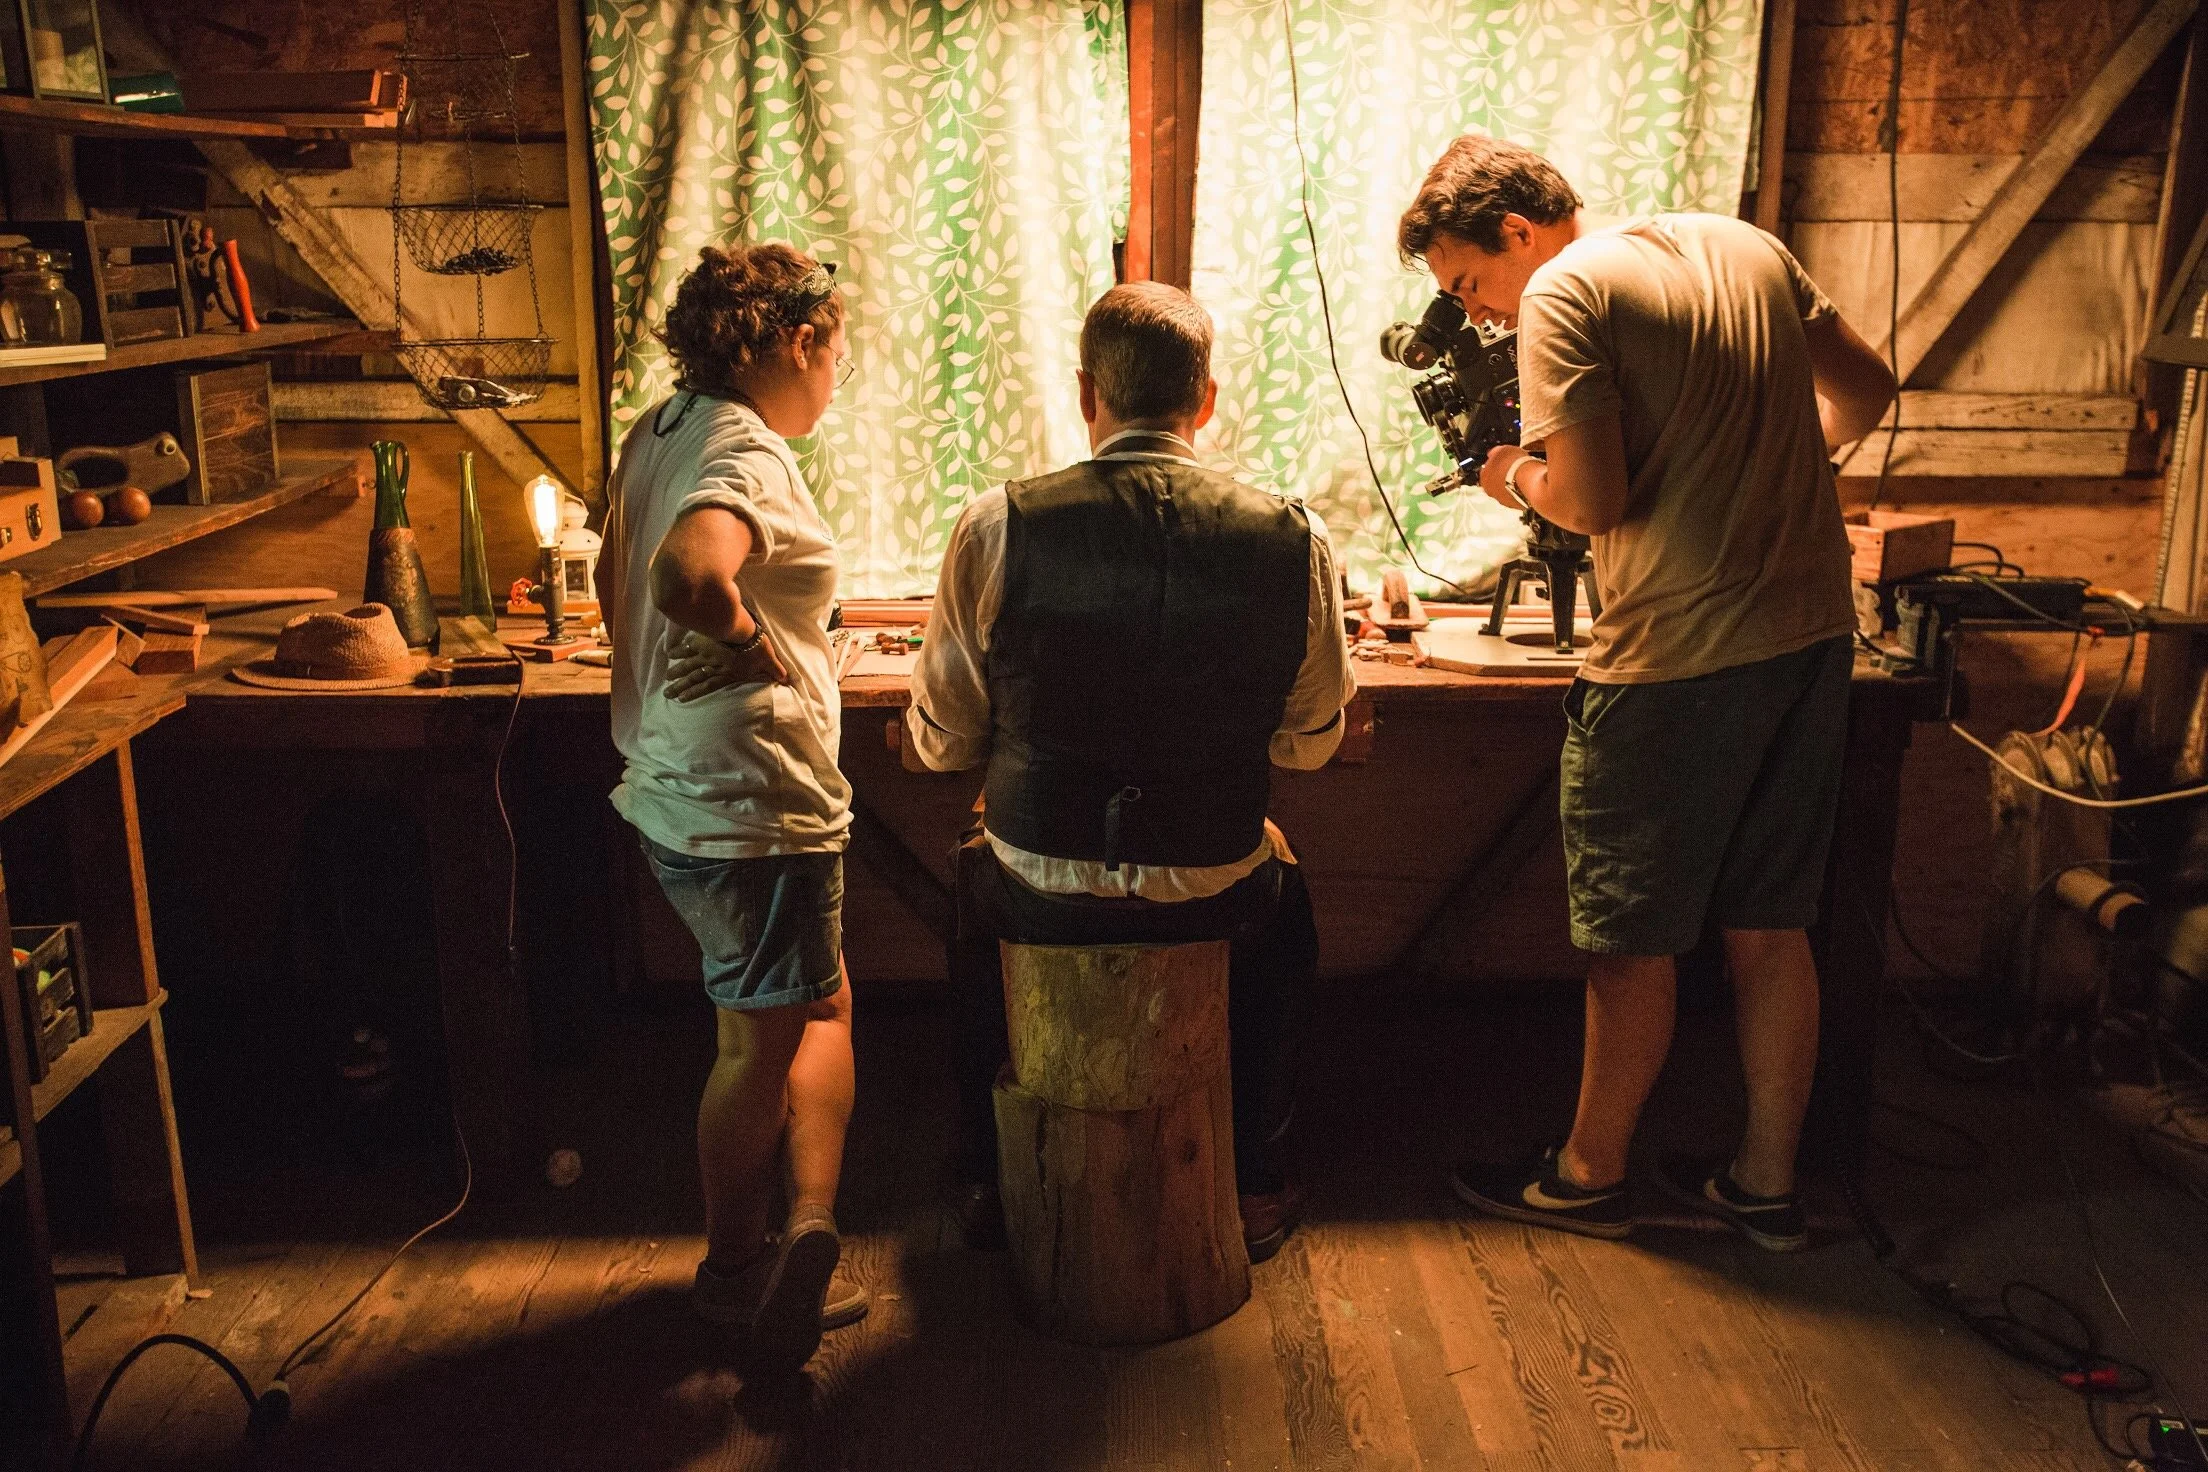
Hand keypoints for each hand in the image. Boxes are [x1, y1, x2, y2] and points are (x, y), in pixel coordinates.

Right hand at [664, 626, 787, 701]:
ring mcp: (706, 652)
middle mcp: (713, 665)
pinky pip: (688, 646)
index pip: (709, 685)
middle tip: (666, 693)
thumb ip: (775, 670)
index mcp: (727, 672)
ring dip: (677, 671)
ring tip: (666, 678)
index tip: (682, 699)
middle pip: (694, 677)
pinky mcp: (703, 639)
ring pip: (688, 664)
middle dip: (680, 686)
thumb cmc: (757, 646)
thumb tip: (787, 679)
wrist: (744, 630)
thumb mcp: (768, 659)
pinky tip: (669, 654)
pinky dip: (678, 650)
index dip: (695, 692)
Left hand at [1479, 445, 1532, 509]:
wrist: (1530, 480)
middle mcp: (1490, 491)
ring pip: (1505, 490)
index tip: (1503, 460)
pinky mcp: (1515, 506)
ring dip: (1511, 484)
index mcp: (1483, 477)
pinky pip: (1516, 496)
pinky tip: (1527, 484)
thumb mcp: (1504, 450)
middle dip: (1503, 475)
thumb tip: (1493, 453)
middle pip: (1495, 481)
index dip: (1496, 463)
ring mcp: (1503, 501)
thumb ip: (1496, 452)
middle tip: (1514, 467)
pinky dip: (1520, 491)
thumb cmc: (1515, 464)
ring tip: (1522, 476)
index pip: (1486, 469)